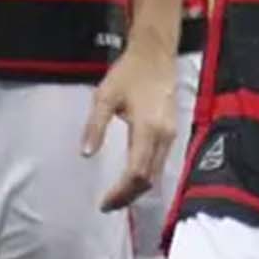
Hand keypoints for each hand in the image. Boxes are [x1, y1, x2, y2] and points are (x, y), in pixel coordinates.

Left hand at [85, 45, 177, 210]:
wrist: (155, 53)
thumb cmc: (129, 73)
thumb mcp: (105, 96)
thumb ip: (95, 126)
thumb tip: (86, 154)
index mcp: (148, 129)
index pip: (136, 173)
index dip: (121, 192)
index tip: (103, 203)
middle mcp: (164, 136)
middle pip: (149, 179)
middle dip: (129, 196)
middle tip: (108, 205)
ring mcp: (171, 134)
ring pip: (157, 173)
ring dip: (138, 188)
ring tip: (117, 195)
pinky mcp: (172, 131)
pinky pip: (161, 162)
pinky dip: (146, 175)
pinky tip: (131, 177)